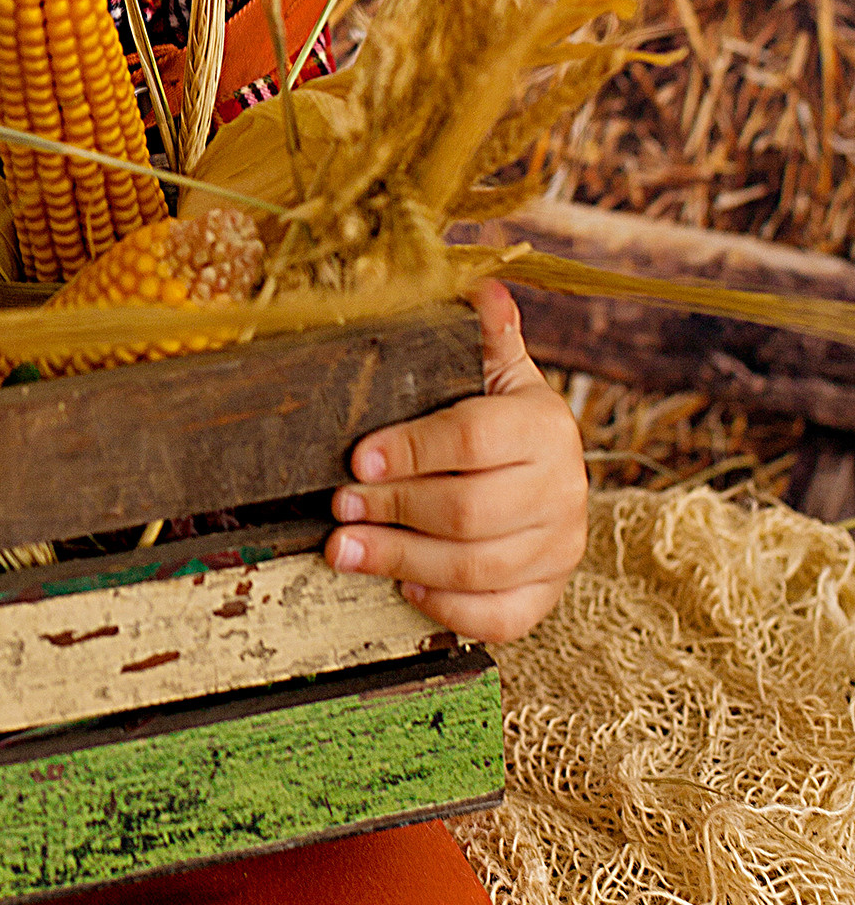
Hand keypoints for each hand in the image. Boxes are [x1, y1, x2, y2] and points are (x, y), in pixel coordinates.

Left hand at [322, 282, 588, 643]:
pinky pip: (500, 616)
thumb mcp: (494, 371)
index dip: (410, 450)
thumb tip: (483, 287)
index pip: (473, 438)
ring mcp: (560, 546)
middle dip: (392, 509)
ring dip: (400, 559)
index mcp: (545, 426)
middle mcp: (564, 489)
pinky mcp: (548, 591)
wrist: (548, 475)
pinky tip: (406, 585)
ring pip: (475, 567)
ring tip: (344, 548)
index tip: (356, 457)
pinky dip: (449, 606)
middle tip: (339, 505)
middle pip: (469, 510)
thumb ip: (485, 336)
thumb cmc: (501, 420)